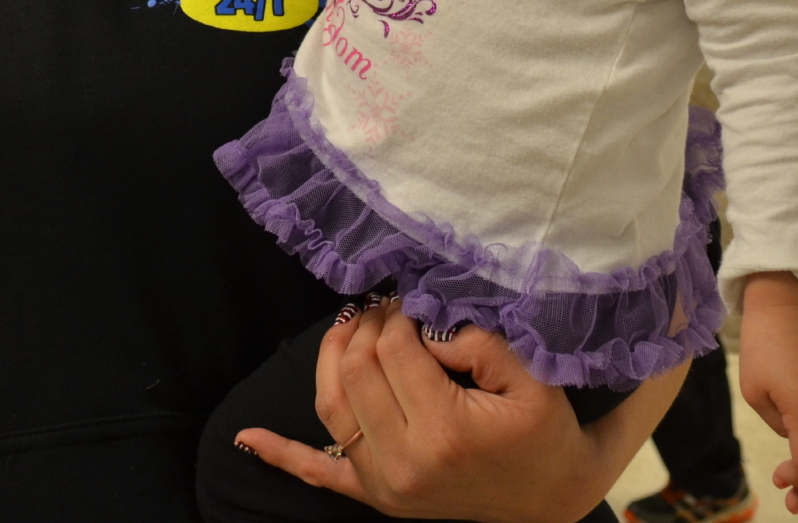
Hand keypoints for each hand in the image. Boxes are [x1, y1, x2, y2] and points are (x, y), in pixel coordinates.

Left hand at [235, 302, 671, 521]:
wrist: (550, 499)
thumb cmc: (545, 433)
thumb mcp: (535, 379)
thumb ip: (481, 341)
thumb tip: (426, 324)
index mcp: (443, 432)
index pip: (394, 351)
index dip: (399, 314)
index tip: (413, 297)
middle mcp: (403, 462)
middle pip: (357, 371)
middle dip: (367, 326)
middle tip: (389, 305)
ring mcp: (383, 484)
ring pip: (331, 406)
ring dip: (331, 357)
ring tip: (351, 324)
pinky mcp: (376, 496)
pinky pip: (319, 473)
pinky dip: (281, 454)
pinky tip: (247, 437)